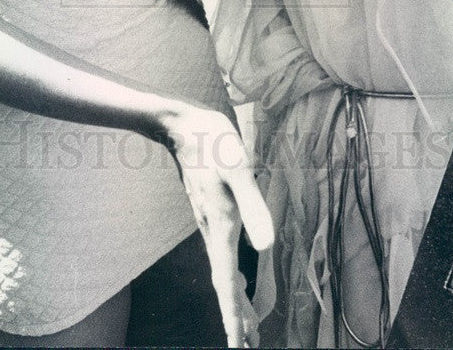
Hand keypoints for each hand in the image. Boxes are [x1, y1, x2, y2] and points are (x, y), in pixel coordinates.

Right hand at [163, 105, 273, 347]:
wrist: (184, 125)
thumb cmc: (214, 143)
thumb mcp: (239, 170)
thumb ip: (254, 206)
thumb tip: (268, 246)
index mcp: (222, 225)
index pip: (227, 282)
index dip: (234, 315)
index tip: (239, 345)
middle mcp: (213, 229)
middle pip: (225, 284)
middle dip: (238, 316)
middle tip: (248, 346)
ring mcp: (210, 221)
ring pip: (223, 270)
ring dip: (236, 298)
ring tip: (250, 324)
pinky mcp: (211, 211)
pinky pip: (222, 255)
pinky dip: (232, 275)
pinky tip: (238, 277)